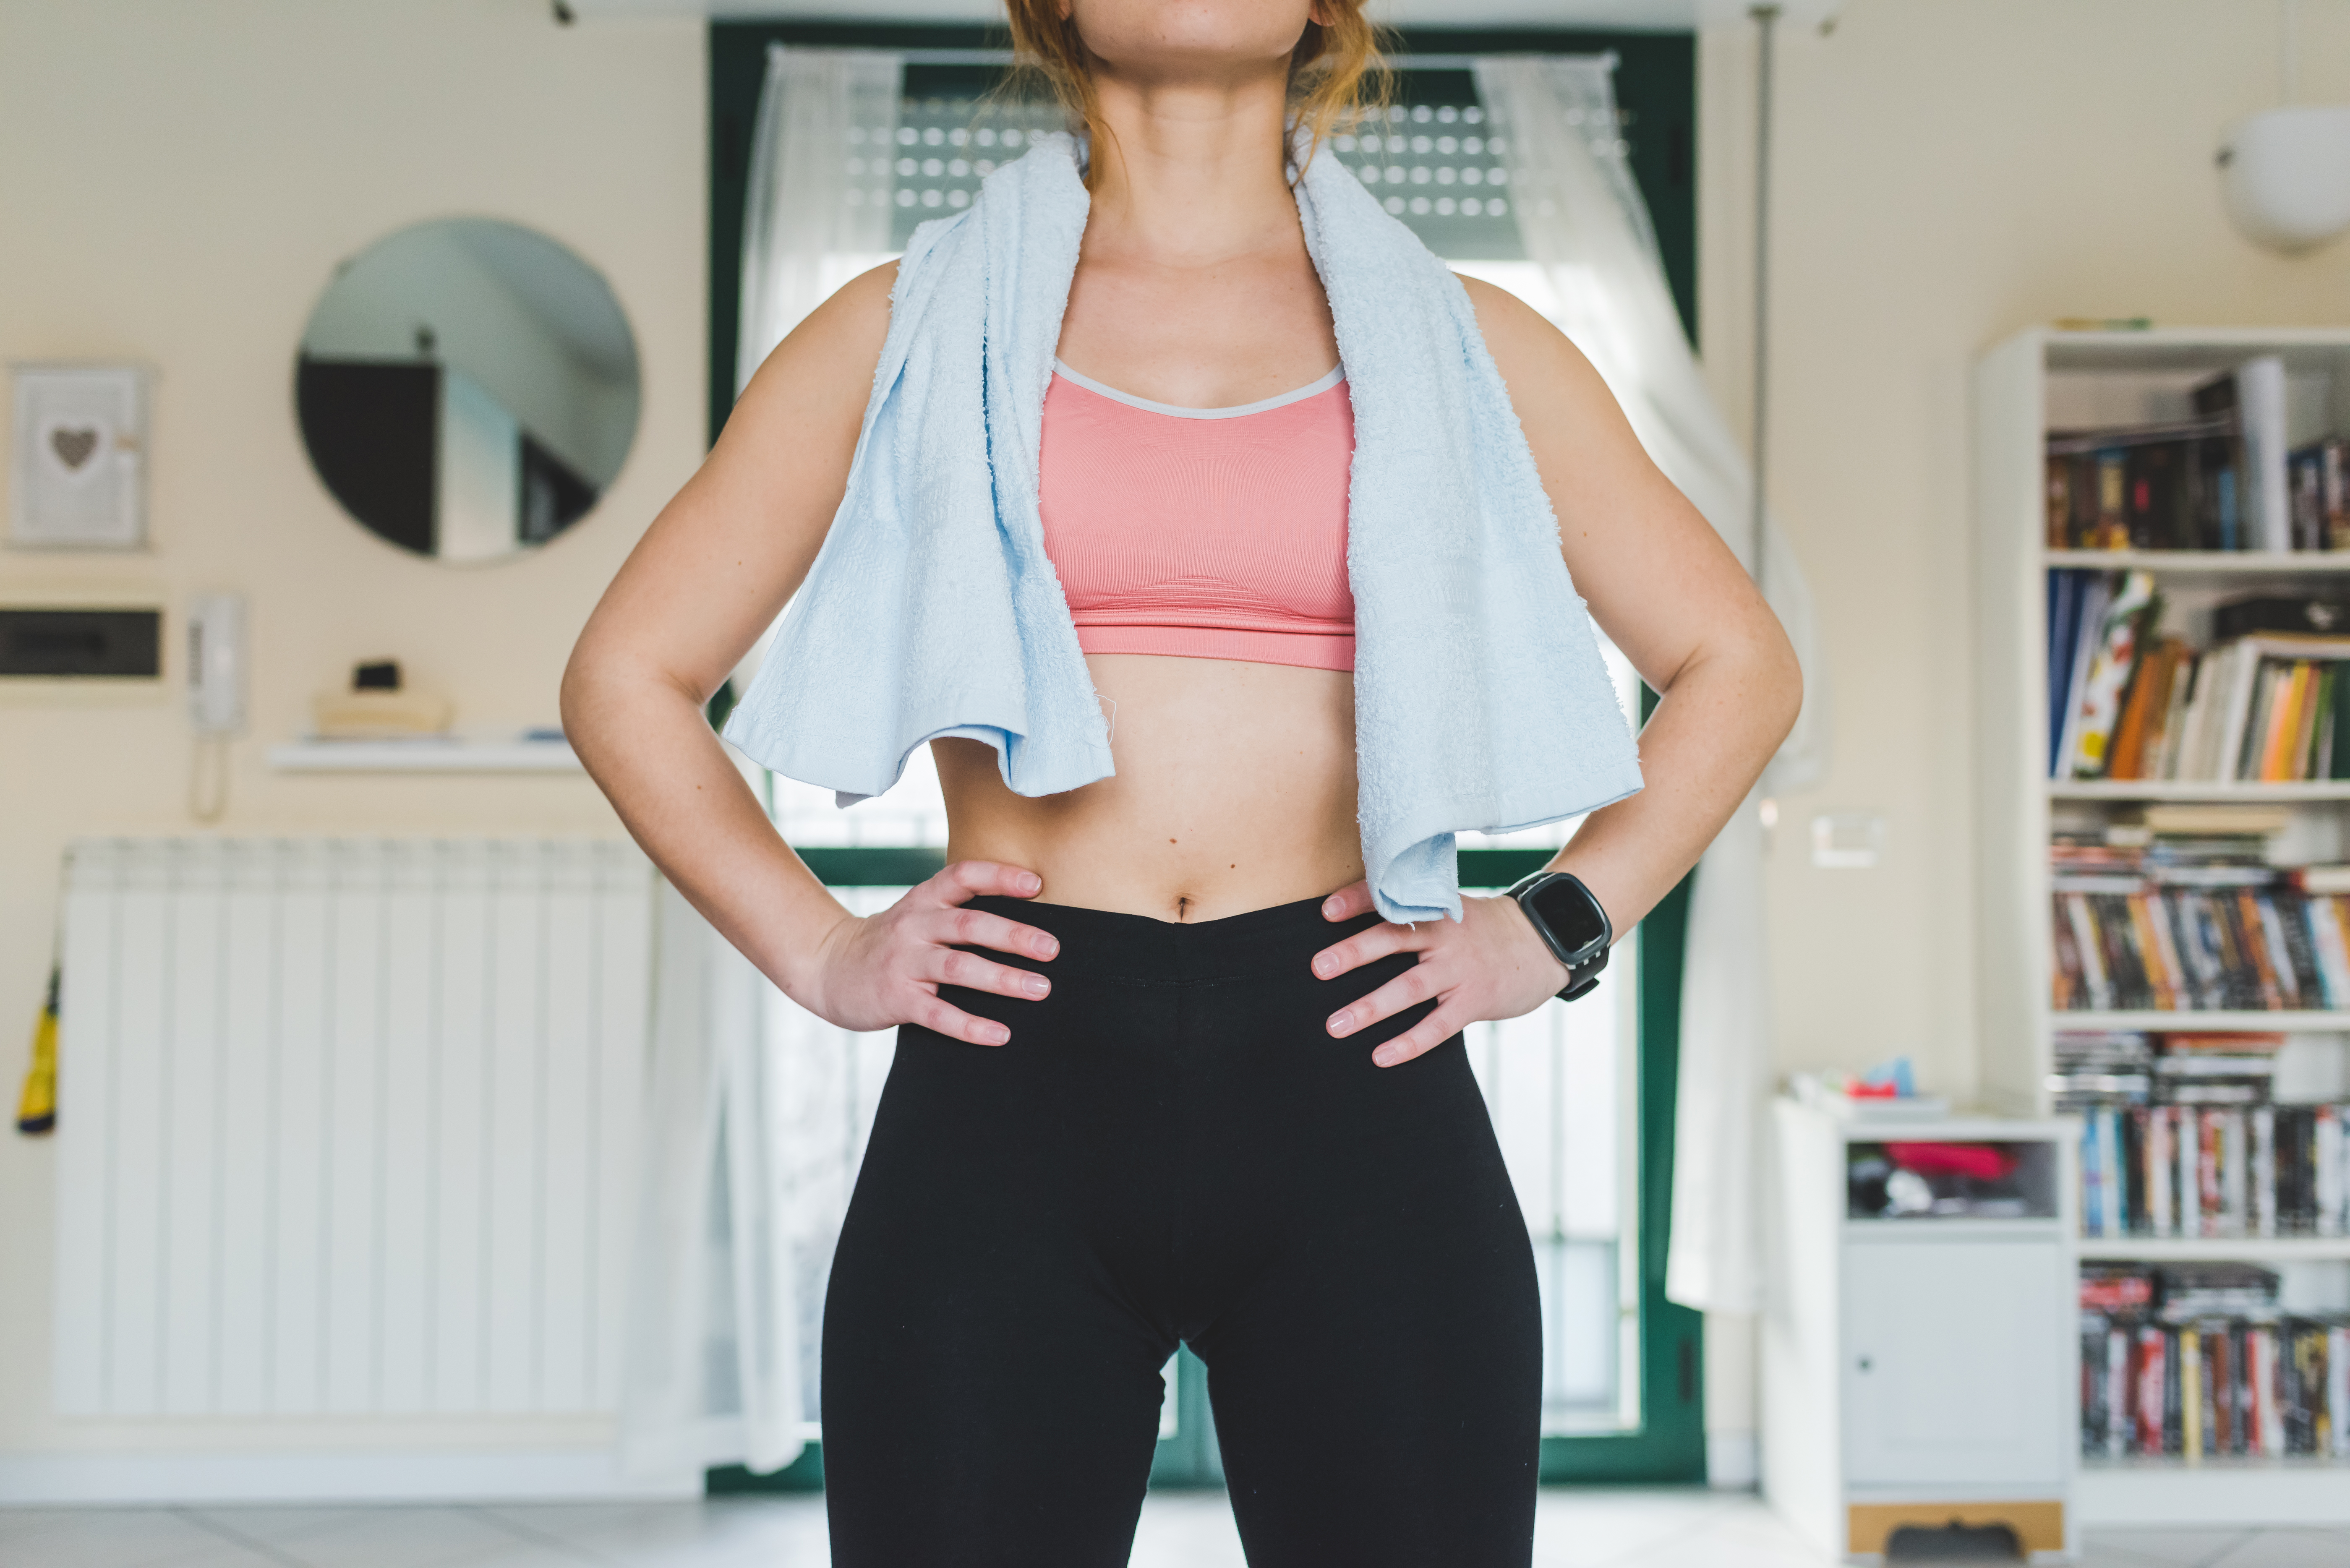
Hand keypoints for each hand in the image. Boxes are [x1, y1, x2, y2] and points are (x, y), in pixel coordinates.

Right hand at [801, 860, 1058, 1045]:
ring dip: (1002, 978)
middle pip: (968, 923)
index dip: (999, 876)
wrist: (828, 967)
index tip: (1036, 885)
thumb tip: (1025, 923)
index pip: (963, 876)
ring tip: (1040, 988)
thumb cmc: (890, 942)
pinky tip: (1000, 1034)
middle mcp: (914, 925)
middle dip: (1013, 935)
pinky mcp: (896, 998)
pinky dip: (970, 1025)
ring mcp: (904, 962)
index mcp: (924, 900)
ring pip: (958, 966)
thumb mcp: (918, 914)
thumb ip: (957, 912)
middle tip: (1052, 948)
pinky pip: (938, 1013)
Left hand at [1311, 880, 1570, 1066]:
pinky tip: (1381, 1057)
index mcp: (1435, 908)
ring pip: (1410, 989)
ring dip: (1370, 1007)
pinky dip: (1410, 1042)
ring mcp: (1461, 970)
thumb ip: (1413, 913)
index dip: (1358, 900)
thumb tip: (1354, 917)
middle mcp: (1445, 936)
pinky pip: (1438, 1026)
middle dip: (1354, 953)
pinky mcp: (1475, 1001)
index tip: (1325, 910)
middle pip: (1394, 939)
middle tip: (1318, 968)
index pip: (1392, 899)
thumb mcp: (1451, 908)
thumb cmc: (1482, 930)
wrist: (1543, 943)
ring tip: (1335, 1025)